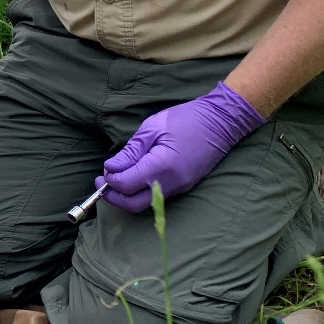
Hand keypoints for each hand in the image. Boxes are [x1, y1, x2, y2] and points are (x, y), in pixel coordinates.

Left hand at [99, 81, 265, 211]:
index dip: (110, 180)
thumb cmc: (184, 120)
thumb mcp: (151, 129)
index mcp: (161, 167)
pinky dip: (140, 191)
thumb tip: (111, 168)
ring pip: (146, 202)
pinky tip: (133, 177)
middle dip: (114, 197)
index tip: (103, 170)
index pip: (127, 185)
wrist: (221, 122)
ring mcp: (180, 187)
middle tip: (102, 182)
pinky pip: (157, 196)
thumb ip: (130, 152)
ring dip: (127, 195)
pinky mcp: (184, 186)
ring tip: (116, 178)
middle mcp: (171, 183)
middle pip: (134, 204)